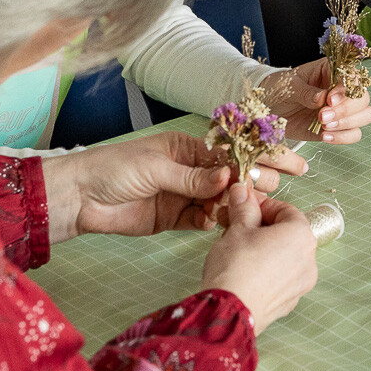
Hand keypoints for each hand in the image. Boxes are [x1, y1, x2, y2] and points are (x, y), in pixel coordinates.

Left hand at [44, 130, 302, 242]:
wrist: (79, 199)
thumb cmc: (112, 170)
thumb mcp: (155, 168)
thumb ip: (192, 177)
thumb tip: (228, 176)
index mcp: (188, 147)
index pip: (232, 152)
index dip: (261, 157)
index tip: (291, 163)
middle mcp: (190, 170)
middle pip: (232, 176)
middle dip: (255, 181)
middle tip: (273, 190)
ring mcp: (184, 195)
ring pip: (221, 200)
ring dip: (236, 204)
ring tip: (249, 210)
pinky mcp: (175, 218)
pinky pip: (203, 220)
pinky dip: (215, 222)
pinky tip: (222, 223)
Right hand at [200, 183, 318, 334]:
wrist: (230, 312)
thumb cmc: (236, 268)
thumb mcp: (237, 229)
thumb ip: (244, 208)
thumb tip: (243, 192)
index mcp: (301, 236)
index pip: (286, 210)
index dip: (263, 205)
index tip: (245, 205)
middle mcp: (309, 260)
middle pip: (287, 234)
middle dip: (262, 227)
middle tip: (238, 226)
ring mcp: (301, 284)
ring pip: (284, 257)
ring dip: (264, 249)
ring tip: (238, 249)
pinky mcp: (289, 302)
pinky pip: (280, 278)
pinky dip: (267, 271)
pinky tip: (244, 272)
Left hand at [256, 59, 370, 144]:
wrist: (269, 108)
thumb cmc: (280, 89)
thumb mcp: (288, 86)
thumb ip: (305, 91)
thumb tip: (322, 98)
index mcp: (332, 70)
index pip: (352, 76)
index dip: (346, 88)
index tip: (330, 99)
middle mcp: (342, 89)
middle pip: (363, 97)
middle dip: (346, 109)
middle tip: (322, 116)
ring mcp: (342, 109)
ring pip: (365, 115)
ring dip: (348, 123)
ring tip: (324, 126)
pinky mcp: (338, 127)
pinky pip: (354, 134)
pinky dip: (344, 137)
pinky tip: (325, 137)